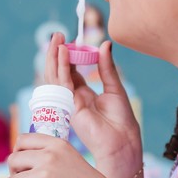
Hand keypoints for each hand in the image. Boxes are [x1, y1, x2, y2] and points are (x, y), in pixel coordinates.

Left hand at [6, 132, 118, 177]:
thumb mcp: (73, 161)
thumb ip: (53, 158)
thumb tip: (24, 165)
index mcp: (58, 145)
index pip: (23, 140)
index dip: (17, 153)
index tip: (20, 167)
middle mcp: (49, 156)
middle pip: (13, 160)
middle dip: (14, 175)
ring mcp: (43, 175)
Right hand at [44, 32, 142, 177]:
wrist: (123, 141)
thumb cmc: (122, 120)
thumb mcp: (115, 87)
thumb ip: (107, 67)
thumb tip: (105, 44)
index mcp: (84, 95)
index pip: (70, 72)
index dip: (68, 56)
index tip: (70, 40)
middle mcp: (73, 98)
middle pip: (59, 73)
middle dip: (56, 54)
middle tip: (57, 36)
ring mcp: (69, 103)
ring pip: (56, 77)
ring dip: (54, 58)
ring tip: (56, 39)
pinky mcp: (70, 107)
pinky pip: (62, 83)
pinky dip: (61, 67)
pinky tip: (62, 53)